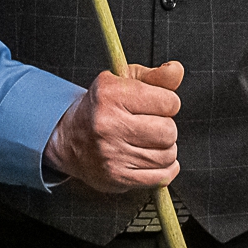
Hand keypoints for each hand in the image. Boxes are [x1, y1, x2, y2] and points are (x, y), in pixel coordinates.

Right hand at [44, 62, 183, 194]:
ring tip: (148, 142)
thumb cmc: (103, 107)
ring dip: (165, 148)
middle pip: (169, 131)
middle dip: (166, 127)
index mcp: (110, 94)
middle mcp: (108, 124)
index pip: (169, 102)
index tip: (157, 105)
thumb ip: (156, 76)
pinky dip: (165, 168)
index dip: (168, 103)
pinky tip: (153, 159)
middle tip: (151, 125)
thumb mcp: (124, 81)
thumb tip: (177, 69)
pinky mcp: (116, 177)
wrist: (70, 139)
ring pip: (167, 155)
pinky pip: (160, 177)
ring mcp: (111, 153)